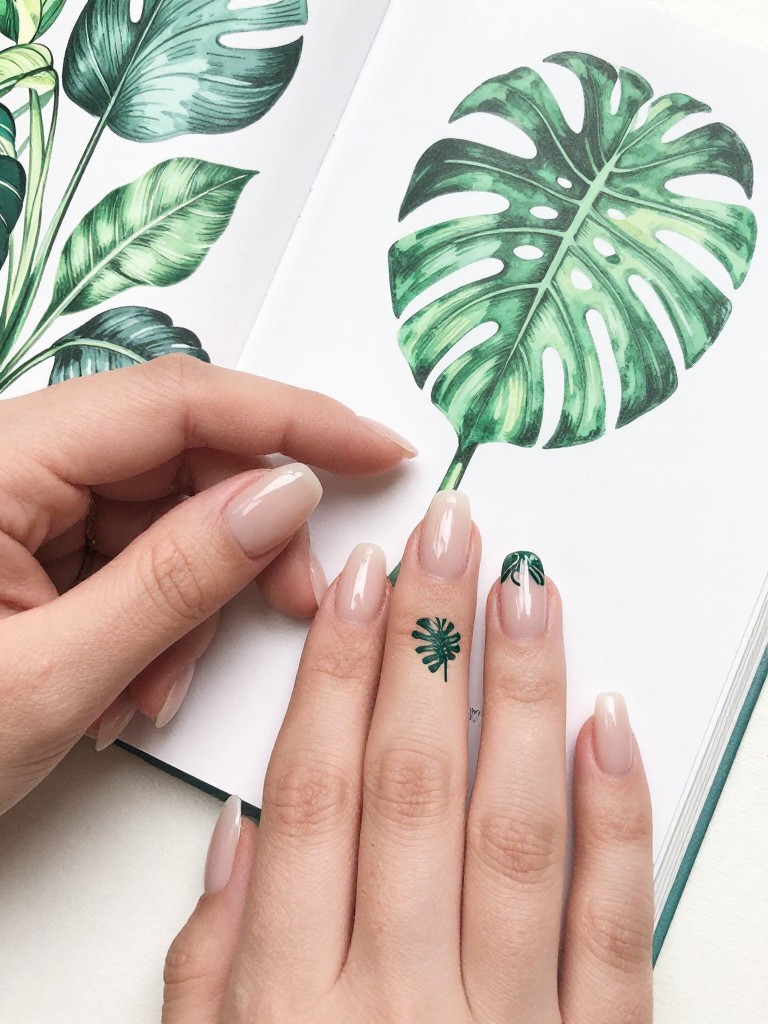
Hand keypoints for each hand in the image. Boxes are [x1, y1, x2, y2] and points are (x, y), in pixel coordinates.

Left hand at [0, 356, 413, 811]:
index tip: (376, 448)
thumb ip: (175, 580)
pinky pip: (123, 551)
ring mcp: (13, 502)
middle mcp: (5, 462)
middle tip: (294, 601)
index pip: (172, 402)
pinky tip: (132, 681)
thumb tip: (286, 496)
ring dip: (191, 595)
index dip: (289, 418)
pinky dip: (153, 615)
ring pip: (157, 511)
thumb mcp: (49, 679)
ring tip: (161, 686)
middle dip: (243, 533)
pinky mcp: (20, 541)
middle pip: (174, 455)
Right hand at [163, 493, 652, 1022]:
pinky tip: (606, 723)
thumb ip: (208, 960)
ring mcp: (501, 1023)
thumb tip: (237, 831)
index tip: (357, 580)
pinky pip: (610, 924)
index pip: (314, 792)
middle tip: (446, 539)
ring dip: (521, 692)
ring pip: (512, 827)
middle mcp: (397, 1001)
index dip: (334, 671)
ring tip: (522, 592)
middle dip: (427, 639)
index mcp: (291, 1001)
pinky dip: (614, 816)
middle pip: (410, 780)